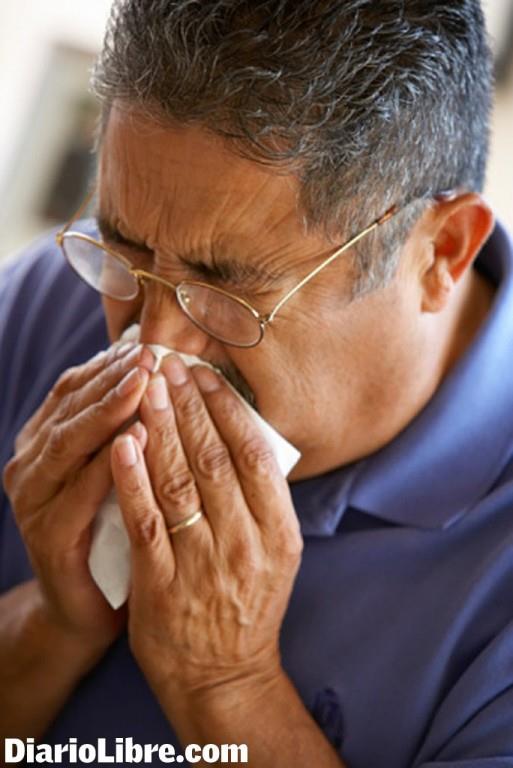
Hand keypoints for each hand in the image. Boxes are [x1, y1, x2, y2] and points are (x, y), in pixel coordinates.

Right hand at [2, 343, 152, 652]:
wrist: (90, 606)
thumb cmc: (115, 528)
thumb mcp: (119, 471)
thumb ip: (128, 427)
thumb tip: (165, 373)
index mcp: (45, 442)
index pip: (76, 389)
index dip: (111, 365)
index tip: (150, 344)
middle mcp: (31, 466)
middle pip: (71, 409)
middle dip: (113, 379)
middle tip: (151, 355)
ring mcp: (33, 502)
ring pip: (70, 443)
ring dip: (108, 410)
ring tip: (144, 383)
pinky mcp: (48, 538)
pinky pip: (80, 494)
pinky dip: (110, 465)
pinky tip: (139, 440)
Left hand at [110, 354, 302, 704]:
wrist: (223, 675)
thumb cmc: (249, 605)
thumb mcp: (277, 553)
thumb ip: (262, 499)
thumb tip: (240, 433)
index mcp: (279, 533)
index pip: (253, 455)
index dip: (226, 408)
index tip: (204, 375)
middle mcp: (244, 544)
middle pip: (214, 459)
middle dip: (188, 405)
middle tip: (169, 366)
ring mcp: (202, 565)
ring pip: (179, 482)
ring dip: (161, 429)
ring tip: (145, 389)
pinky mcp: (162, 584)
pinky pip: (145, 521)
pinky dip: (133, 479)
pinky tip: (123, 443)